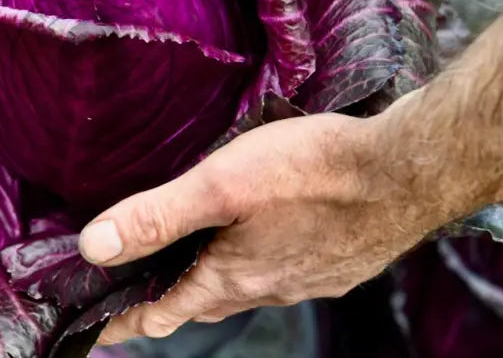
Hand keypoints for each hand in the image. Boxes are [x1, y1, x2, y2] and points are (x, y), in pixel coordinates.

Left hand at [79, 113, 445, 344]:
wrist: (408, 171)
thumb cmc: (314, 172)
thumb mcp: (220, 185)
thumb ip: (157, 216)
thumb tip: (94, 248)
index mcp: (232, 278)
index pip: (163, 314)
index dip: (126, 322)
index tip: (100, 331)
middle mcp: (269, 289)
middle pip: (204, 303)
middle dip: (169, 301)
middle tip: (141, 295)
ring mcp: (308, 280)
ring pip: (247, 289)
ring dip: (215, 282)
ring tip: (197, 265)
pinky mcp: (339, 263)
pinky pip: (286, 274)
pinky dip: (260, 266)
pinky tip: (267, 242)